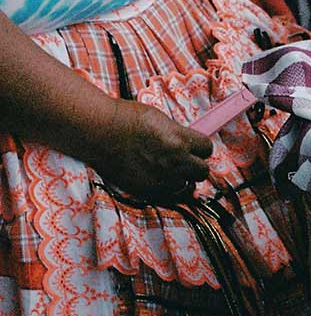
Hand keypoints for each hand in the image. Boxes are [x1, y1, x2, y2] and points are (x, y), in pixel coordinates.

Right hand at [87, 98, 213, 202]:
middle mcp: (176, 161)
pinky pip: (169, 196)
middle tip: (184, 161)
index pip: (207, 149)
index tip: (194, 147)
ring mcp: (162, 178)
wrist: (98, 131)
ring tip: (168, 171)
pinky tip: (157, 179)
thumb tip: (187, 143)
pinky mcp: (148, 190)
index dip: (201, 148)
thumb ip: (178, 134)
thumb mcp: (160, 119)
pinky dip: (166, 190)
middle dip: (195, 166)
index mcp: (180, 139)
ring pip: (187, 186)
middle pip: (202, 171)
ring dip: (181, 180)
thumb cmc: (125, 119)